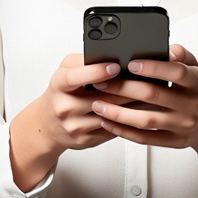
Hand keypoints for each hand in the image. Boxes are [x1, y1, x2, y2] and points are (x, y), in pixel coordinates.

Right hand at [7, 54, 135, 191]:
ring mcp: (75, 126)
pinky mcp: (86, 140)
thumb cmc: (61, 92)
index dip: (98, 71)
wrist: (47, 125)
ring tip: (150, 95)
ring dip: (133, 106)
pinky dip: (128, 120)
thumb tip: (111, 57)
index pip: (77, 77)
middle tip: (147, 79)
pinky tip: (140, 111)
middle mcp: (65, 107)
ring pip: (111, 115)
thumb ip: (85, 61)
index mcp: (59, 85)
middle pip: (102, 98)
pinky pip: (113, 129)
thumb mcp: (66, 70)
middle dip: (127, 88)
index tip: (116, 66)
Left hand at [87, 45, 197, 184]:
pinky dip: (124, 131)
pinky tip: (107, 123)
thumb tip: (166, 48)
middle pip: (153, 95)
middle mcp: (191, 104)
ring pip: (146, 120)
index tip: (130, 63)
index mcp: (196, 81)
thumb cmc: (193, 88)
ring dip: (118, 113)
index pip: (175, 72)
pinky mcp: (174, 142)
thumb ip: (179, 54)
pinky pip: (145, 139)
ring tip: (98, 104)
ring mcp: (182, 125)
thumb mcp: (193, 67)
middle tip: (101, 82)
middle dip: (123, 88)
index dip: (153, 67)